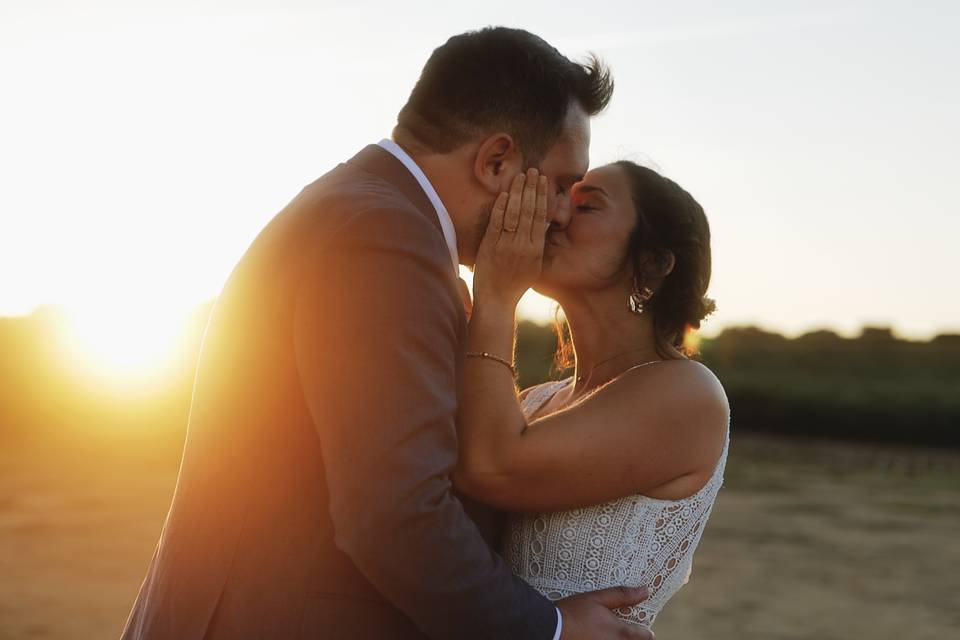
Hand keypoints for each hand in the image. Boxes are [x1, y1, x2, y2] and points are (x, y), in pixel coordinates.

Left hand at [472, 168, 548, 308]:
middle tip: (533, 170)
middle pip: (529, 211)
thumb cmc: (515, 284)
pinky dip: (500, 207)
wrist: (496, 301)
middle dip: (532, 188)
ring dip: (518, 192)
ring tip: (521, 176)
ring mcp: (506, 246)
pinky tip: (504, 193)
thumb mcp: (533, 266)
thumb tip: (542, 225)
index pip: (541, 217)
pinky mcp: (490, 247)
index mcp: (536, 250)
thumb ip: (537, 245)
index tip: (543, 181)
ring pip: (514, 214)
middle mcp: (523, 246)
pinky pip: (496, 223)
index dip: (542, 196)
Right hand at [557, 586, 654, 639]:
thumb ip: (623, 595)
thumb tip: (644, 590)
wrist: (553, 628)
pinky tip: (600, 636)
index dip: (645, 632)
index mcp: (621, 633)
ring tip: (610, 634)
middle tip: (627, 632)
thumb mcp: (598, 598)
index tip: (643, 629)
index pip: (646, 637)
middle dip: (634, 638)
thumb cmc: (574, 612)